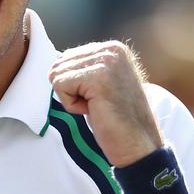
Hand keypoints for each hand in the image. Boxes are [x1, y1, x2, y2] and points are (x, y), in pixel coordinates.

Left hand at [49, 41, 163, 166]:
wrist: (138, 145)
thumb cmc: (117, 121)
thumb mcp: (102, 84)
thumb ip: (85, 69)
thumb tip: (55, 65)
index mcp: (113, 48)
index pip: (67, 57)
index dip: (75, 85)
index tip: (99, 98)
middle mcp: (111, 49)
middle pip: (59, 64)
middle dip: (71, 91)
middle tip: (98, 104)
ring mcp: (106, 61)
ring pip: (57, 75)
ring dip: (72, 99)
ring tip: (97, 107)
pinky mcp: (97, 77)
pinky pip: (60, 86)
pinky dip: (72, 105)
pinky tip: (94, 110)